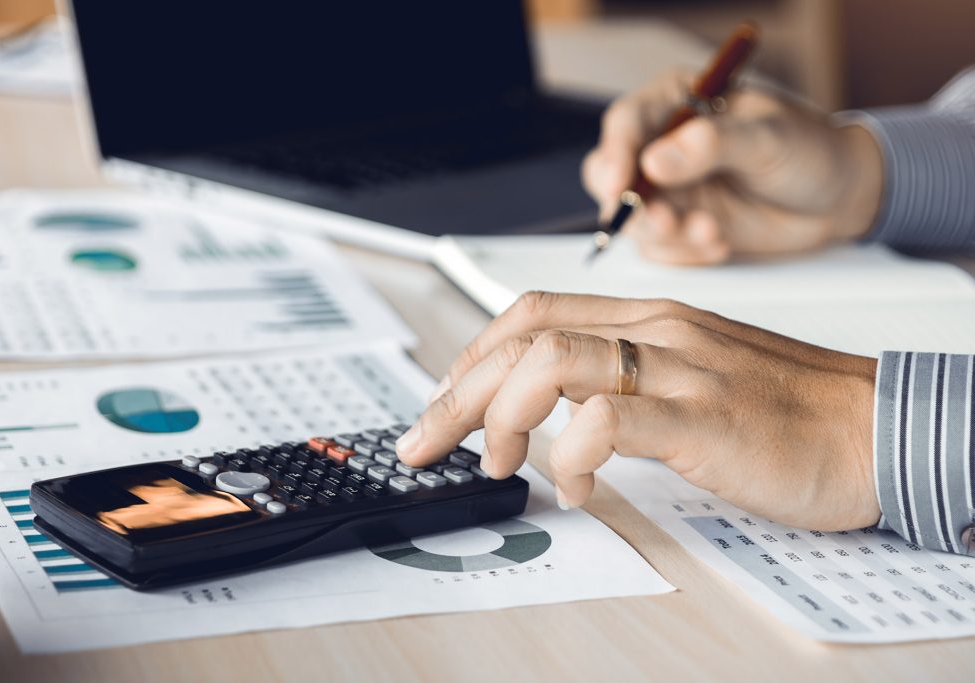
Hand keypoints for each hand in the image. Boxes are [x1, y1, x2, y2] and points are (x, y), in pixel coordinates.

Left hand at [396, 292, 880, 531]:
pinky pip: (609, 419)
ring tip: (497, 462)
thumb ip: (628, 378)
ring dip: (500, 416)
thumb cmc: (788, 407)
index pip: (534, 310)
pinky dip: (572, 455)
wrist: (877, 425)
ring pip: (552, 362)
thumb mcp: (693, 373)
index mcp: (650, 317)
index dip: (475, 352)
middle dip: (457, 391)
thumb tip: (559, 409)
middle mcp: (656, 330)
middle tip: (426, 440)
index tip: (446, 397)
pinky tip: (577, 487)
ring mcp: (680, 368)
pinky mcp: (704, 419)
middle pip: (523, 337)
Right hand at [581, 69, 883, 264]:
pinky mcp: (678, 226)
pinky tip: (721, 243)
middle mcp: (661, 144)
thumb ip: (712, 146)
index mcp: (676, 101)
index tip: (622, 186)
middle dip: (631, 206)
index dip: (617, 154)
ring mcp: (666, 189)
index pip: (626, 122)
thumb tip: (654, 163)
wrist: (837, 198)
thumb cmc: (809, 152)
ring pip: (632, 218)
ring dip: (667, 234)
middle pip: (609, 174)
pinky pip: (657, 248)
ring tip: (714, 233)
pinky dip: (684, 253)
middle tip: (667, 221)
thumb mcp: (768, 139)